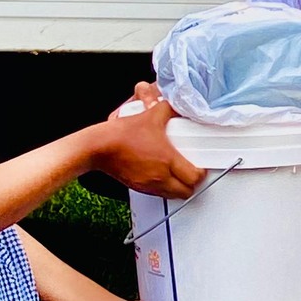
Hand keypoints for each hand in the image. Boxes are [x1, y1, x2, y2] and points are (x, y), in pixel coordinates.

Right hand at [98, 84, 203, 198]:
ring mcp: (149, 185)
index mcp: (167, 159)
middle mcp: (160, 176)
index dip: (201, 173)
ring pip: (173, 196)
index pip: (194, 177)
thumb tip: (176, 105)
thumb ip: (167, 109)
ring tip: (179, 177)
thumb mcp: (150, 116)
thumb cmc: (121, 135)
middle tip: (192, 174)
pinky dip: (164, 189)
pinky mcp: (139, 187)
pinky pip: (158, 195)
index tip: (200, 167)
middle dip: (192, 185)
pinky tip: (162, 177)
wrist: (99, 147)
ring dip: (179, 189)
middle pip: (186, 192)